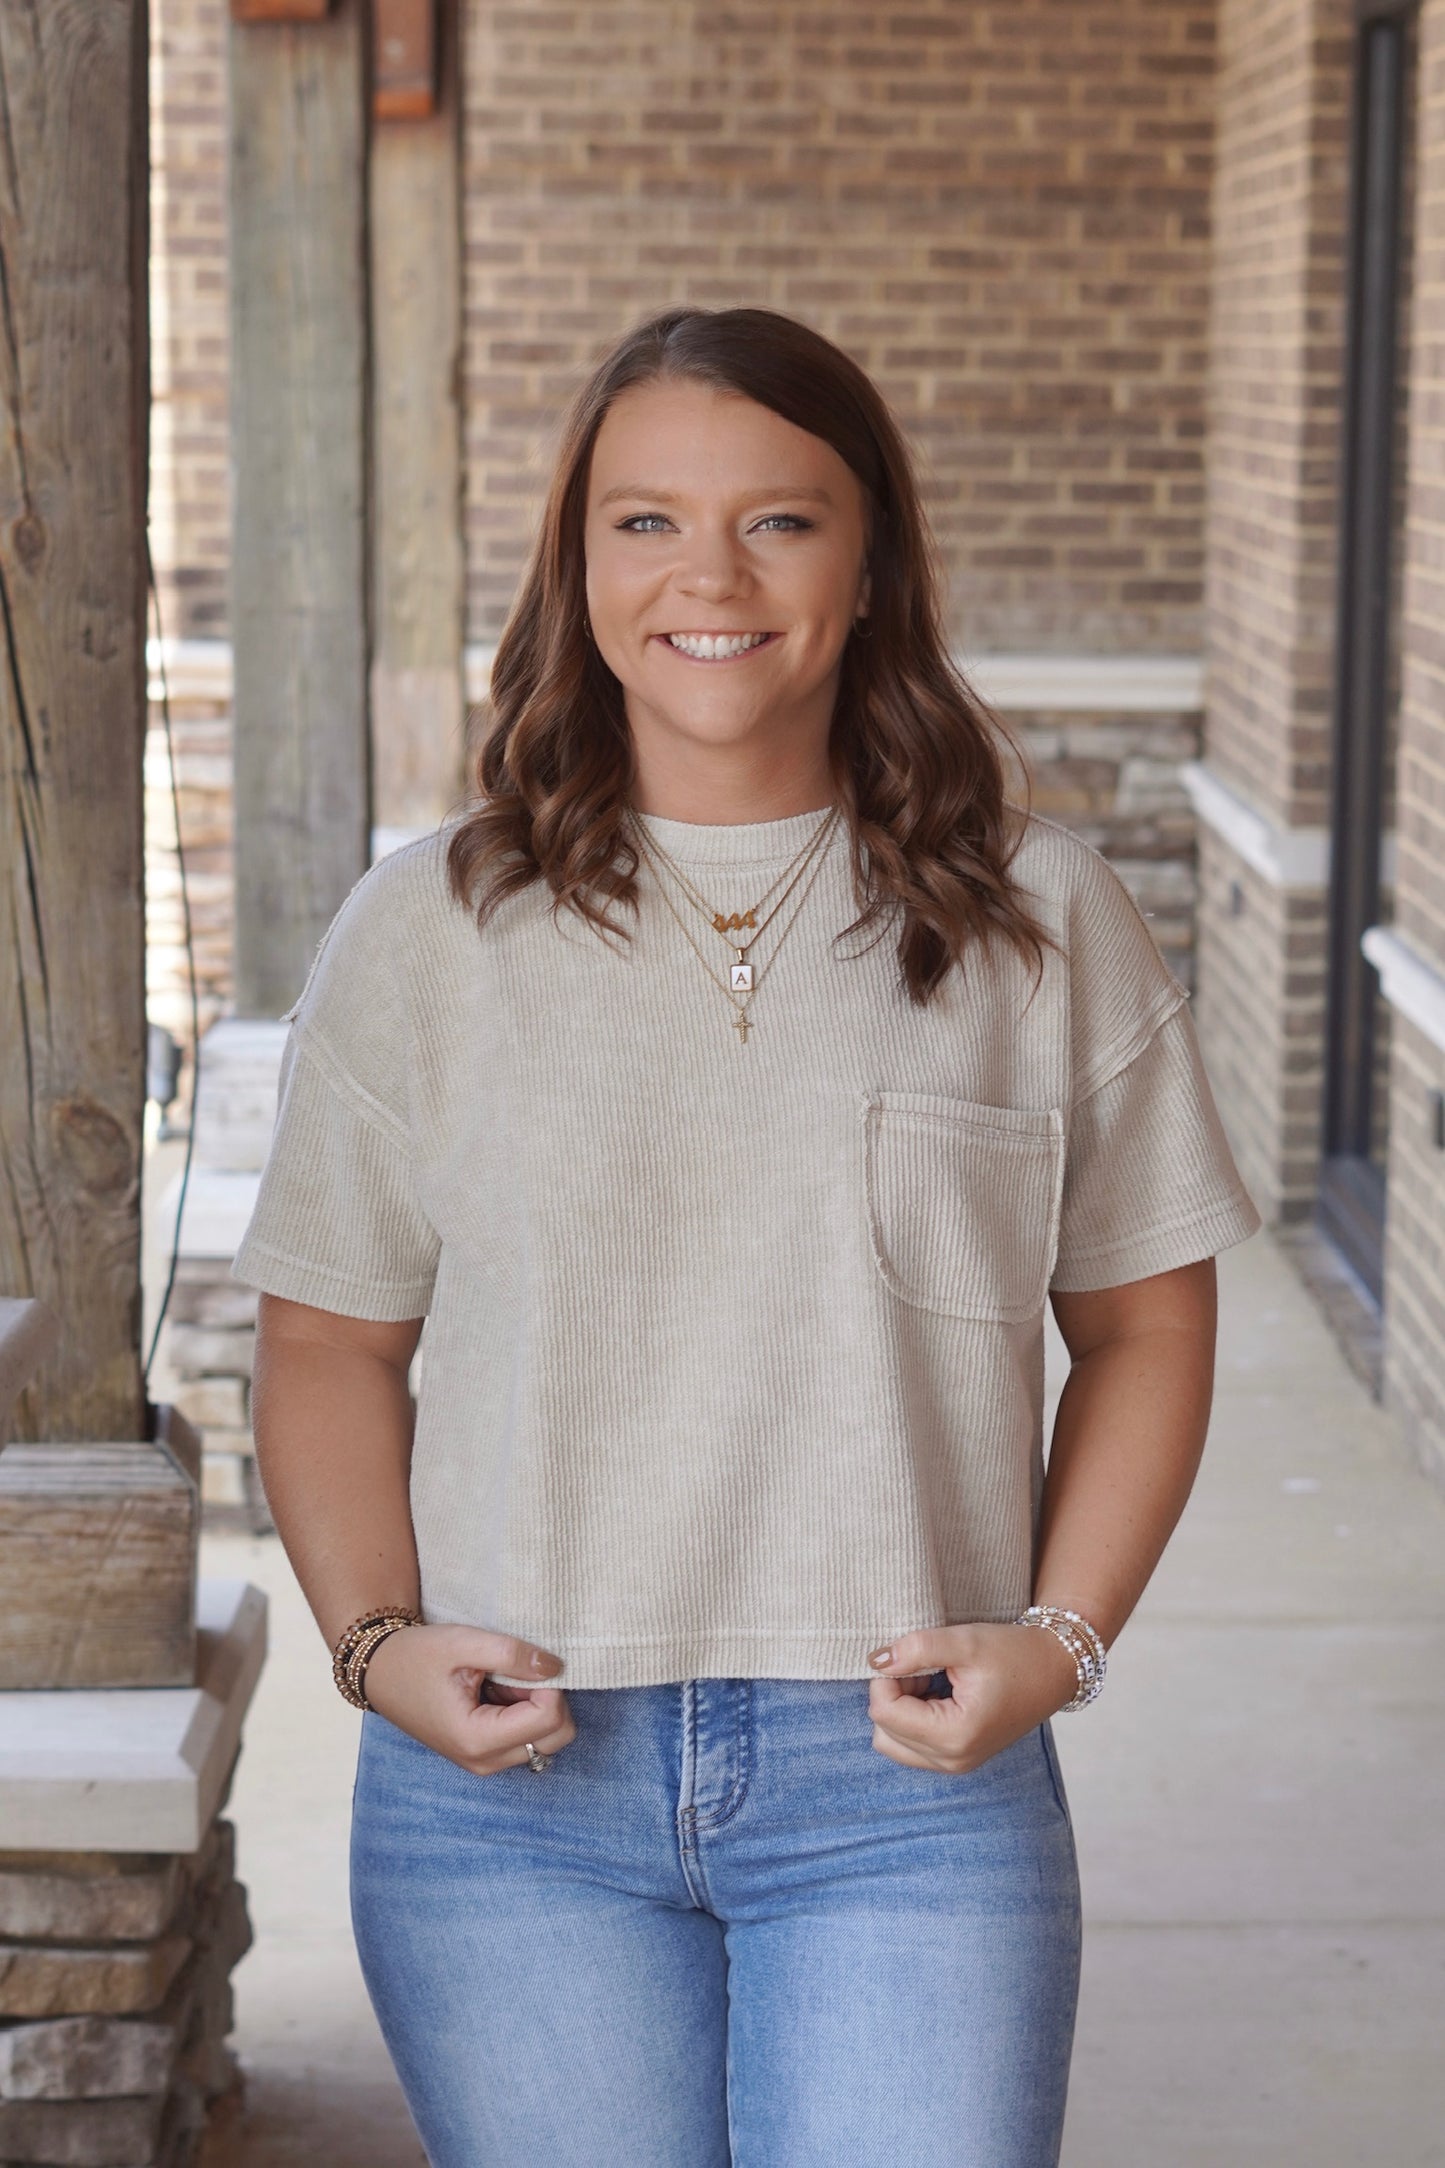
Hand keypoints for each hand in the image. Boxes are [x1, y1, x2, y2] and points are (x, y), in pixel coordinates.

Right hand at [361, 1624, 575, 1775]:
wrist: (381, 1672)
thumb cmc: (417, 1656)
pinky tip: (497, 1691)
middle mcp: (485, 1761)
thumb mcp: (463, 1643)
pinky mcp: (487, 1755)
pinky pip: (529, 1737)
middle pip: (557, 1736)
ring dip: (537, 1705)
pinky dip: (525, 1711)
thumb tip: (556, 1666)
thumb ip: (511, 1654)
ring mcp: (486, 1762)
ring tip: (500, 1681)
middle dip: (549, 1698)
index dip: (548, 1684)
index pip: (549, 1719)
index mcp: (476, 1739)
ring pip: (547, 1738)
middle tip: (514, 1672)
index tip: (522, 1662)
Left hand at [866, 1622, 1079, 1774]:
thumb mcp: (965, 1641)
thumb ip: (917, 1649)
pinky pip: (910, 1746)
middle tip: (925, 1669)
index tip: (914, 1657)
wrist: (1054, 1670)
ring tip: (932, 1682)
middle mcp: (953, 1760)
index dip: (888, 1677)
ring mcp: (955, 1764)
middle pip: (883, 1730)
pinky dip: (913, 1719)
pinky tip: (938, 1694)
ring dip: (901, 1709)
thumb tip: (876, 1661)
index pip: (884, 1712)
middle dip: (893, 1695)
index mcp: (955, 1735)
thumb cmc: (1014, 1654)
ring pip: (892, 1742)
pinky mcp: (956, 1759)